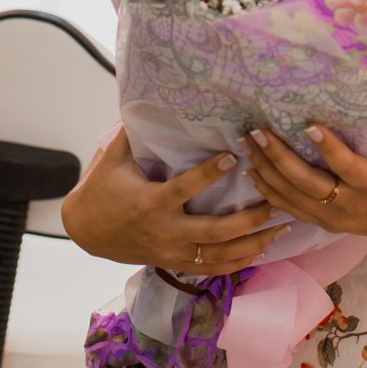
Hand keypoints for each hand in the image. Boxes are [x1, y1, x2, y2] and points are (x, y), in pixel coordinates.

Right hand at [61, 127, 286, 277]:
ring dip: (253, 243)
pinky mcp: (173, 263)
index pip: (185, 188)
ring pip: (219, 255)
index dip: (210, 173)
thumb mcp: (113, 158)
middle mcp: (165, 231)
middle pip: (215, 232)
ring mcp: (171, 251)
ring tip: (281, 228)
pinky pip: (211, 269)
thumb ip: (134, 131)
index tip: (234, 156)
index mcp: (151, 202)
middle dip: (249, 219)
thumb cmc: (102, 189)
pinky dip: (238, 263)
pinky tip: (261, 251)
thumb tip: (151, 98)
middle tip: (276, 201)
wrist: (85, 231)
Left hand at [243, 117, 366, 248]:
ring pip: (293, 197)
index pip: (346, 166)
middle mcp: (350, 204)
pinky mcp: (325, 223)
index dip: (327, 147)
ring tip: (247, 145)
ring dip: (267, 171)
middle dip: (279, 157)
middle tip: (258, 132)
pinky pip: (291, 209)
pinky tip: (251, 174)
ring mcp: (334, 217)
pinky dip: (269, 193)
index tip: (308, 124)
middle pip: (308, 183)